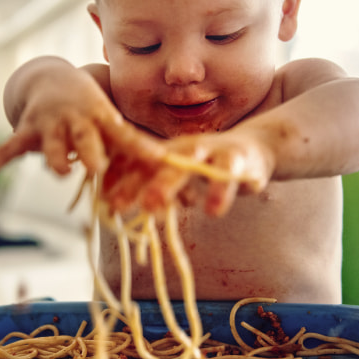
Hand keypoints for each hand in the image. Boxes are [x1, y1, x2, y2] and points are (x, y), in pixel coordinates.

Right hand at [0, 69, 160, 177]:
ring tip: (59, 170)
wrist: (54, 81)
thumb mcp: (113, 119)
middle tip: (98, 167)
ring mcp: (51, 125)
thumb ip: (137, 143)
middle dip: (91, 152)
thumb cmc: (92, 108)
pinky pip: (11, 147)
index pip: (125, 136)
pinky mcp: (28, 131)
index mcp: (103, 118)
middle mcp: (78, 120)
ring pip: (53, 145)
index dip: (141, 149)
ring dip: (55, 158)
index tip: (159, 161)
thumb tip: (174, 163)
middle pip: (86, 139)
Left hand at [101, 129, 274, 216]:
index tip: (106, 202)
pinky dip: (224, 190)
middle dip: (152, 184)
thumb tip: (108, 202)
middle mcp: (186, 149)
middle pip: (165, 164)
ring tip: (177, 207)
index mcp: (168, 153)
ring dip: (188, 185)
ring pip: (197, 166)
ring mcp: (213, 152)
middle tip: (139, 205)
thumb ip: (149, 186)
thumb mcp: (176, 174)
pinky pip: (231, 174)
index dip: (124, 181)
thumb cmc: (206, 166)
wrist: (252, 149)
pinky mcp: (239, 160)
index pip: (142, 165)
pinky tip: (215, 210)